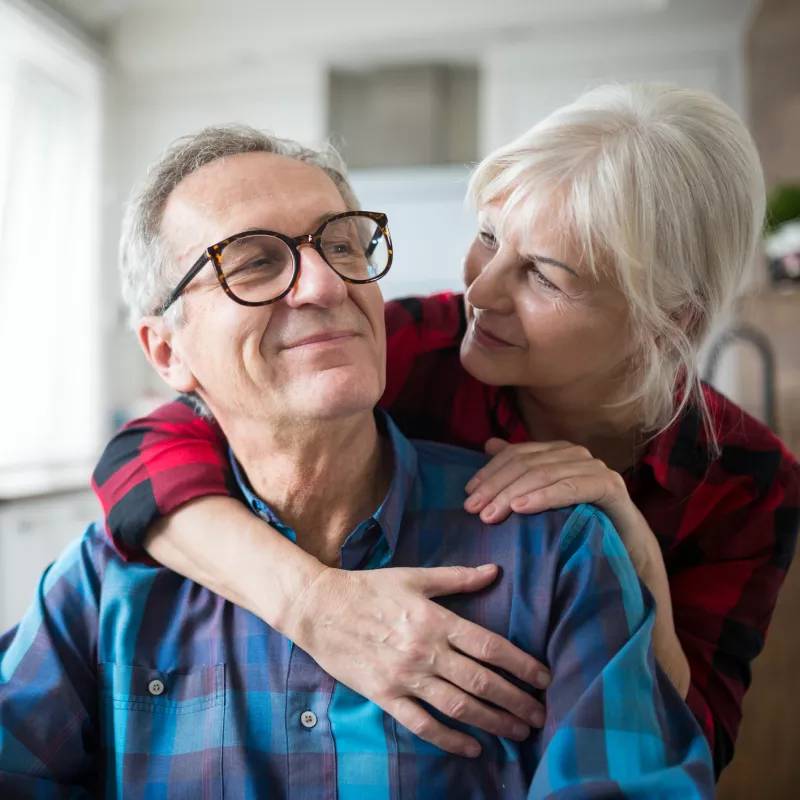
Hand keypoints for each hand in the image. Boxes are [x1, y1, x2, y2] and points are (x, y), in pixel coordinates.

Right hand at [284, 563, 550, 757]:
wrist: (319, 608)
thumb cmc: (369, 588)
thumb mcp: (414, 577)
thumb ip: (457, 578)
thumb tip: (495, 571)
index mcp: (435, 619)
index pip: (489, 646)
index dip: (521, 665)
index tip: (543, 678)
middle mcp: (425, 651)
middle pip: (481, 682)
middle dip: (516, 701)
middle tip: (540, 715)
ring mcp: (404, 677)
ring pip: (458, 707)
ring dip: (493, 722)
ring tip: (519, 732)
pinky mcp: (385, 695)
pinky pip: (422, 724)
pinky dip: (449, 739)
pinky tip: (473, 748)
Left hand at [464, 439, 648, 565]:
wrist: (627, 548)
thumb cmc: (581, 522)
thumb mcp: (544, 497)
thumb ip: (520, 469)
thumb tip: (489, 444)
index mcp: (557, 451)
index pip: (516, 454)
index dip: (490, 472)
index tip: (468, 494)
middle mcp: (574, 453)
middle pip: (526, 464)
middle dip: (495, 486)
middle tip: (473, 510)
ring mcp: (593, 467)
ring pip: (543, 474)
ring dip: (512, 493)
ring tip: (491, 514)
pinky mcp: (609, 485)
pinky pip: (570, 488)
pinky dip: (543, 497)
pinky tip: (521, 508)